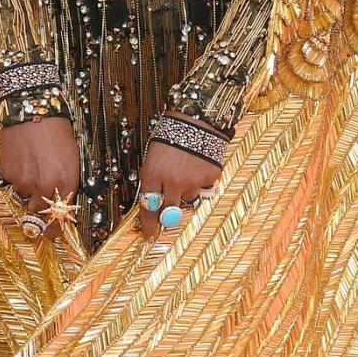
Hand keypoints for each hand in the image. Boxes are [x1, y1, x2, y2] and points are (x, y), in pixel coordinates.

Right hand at [0, 117, 80, 240]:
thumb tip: (60, 202)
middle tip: (38, 196)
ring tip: (32, 165)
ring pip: (23, 196)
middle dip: (38, 208)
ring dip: (27, 188)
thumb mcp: (71, 160)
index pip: (59, 218)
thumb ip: (65, 184)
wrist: (34, 111)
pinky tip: (22, 158)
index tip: (52, 235)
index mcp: (66, 182)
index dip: (54, 230)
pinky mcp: (8, 173)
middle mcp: (45, 186)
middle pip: (37, 213)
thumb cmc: (57, 132)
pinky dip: (16, 175)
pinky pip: (12, 183)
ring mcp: (24, 181)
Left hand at [134, 124, 220, 241]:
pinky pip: (202, 189)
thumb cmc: (170, 136)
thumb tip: (153, 203)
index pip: (148, 207)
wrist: (197, 120)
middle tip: (166, 219)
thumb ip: (152, 180)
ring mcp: (192, 180)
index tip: (149, 236)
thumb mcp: (152, 156)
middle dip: (166, 217)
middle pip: (168, 212)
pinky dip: (199, 182)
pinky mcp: (209, 178)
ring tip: (184, 173)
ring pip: (187, 199)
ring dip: (184, 192)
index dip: (148, 224)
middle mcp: (172, 181)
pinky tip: (197, 167)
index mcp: (153, 173)